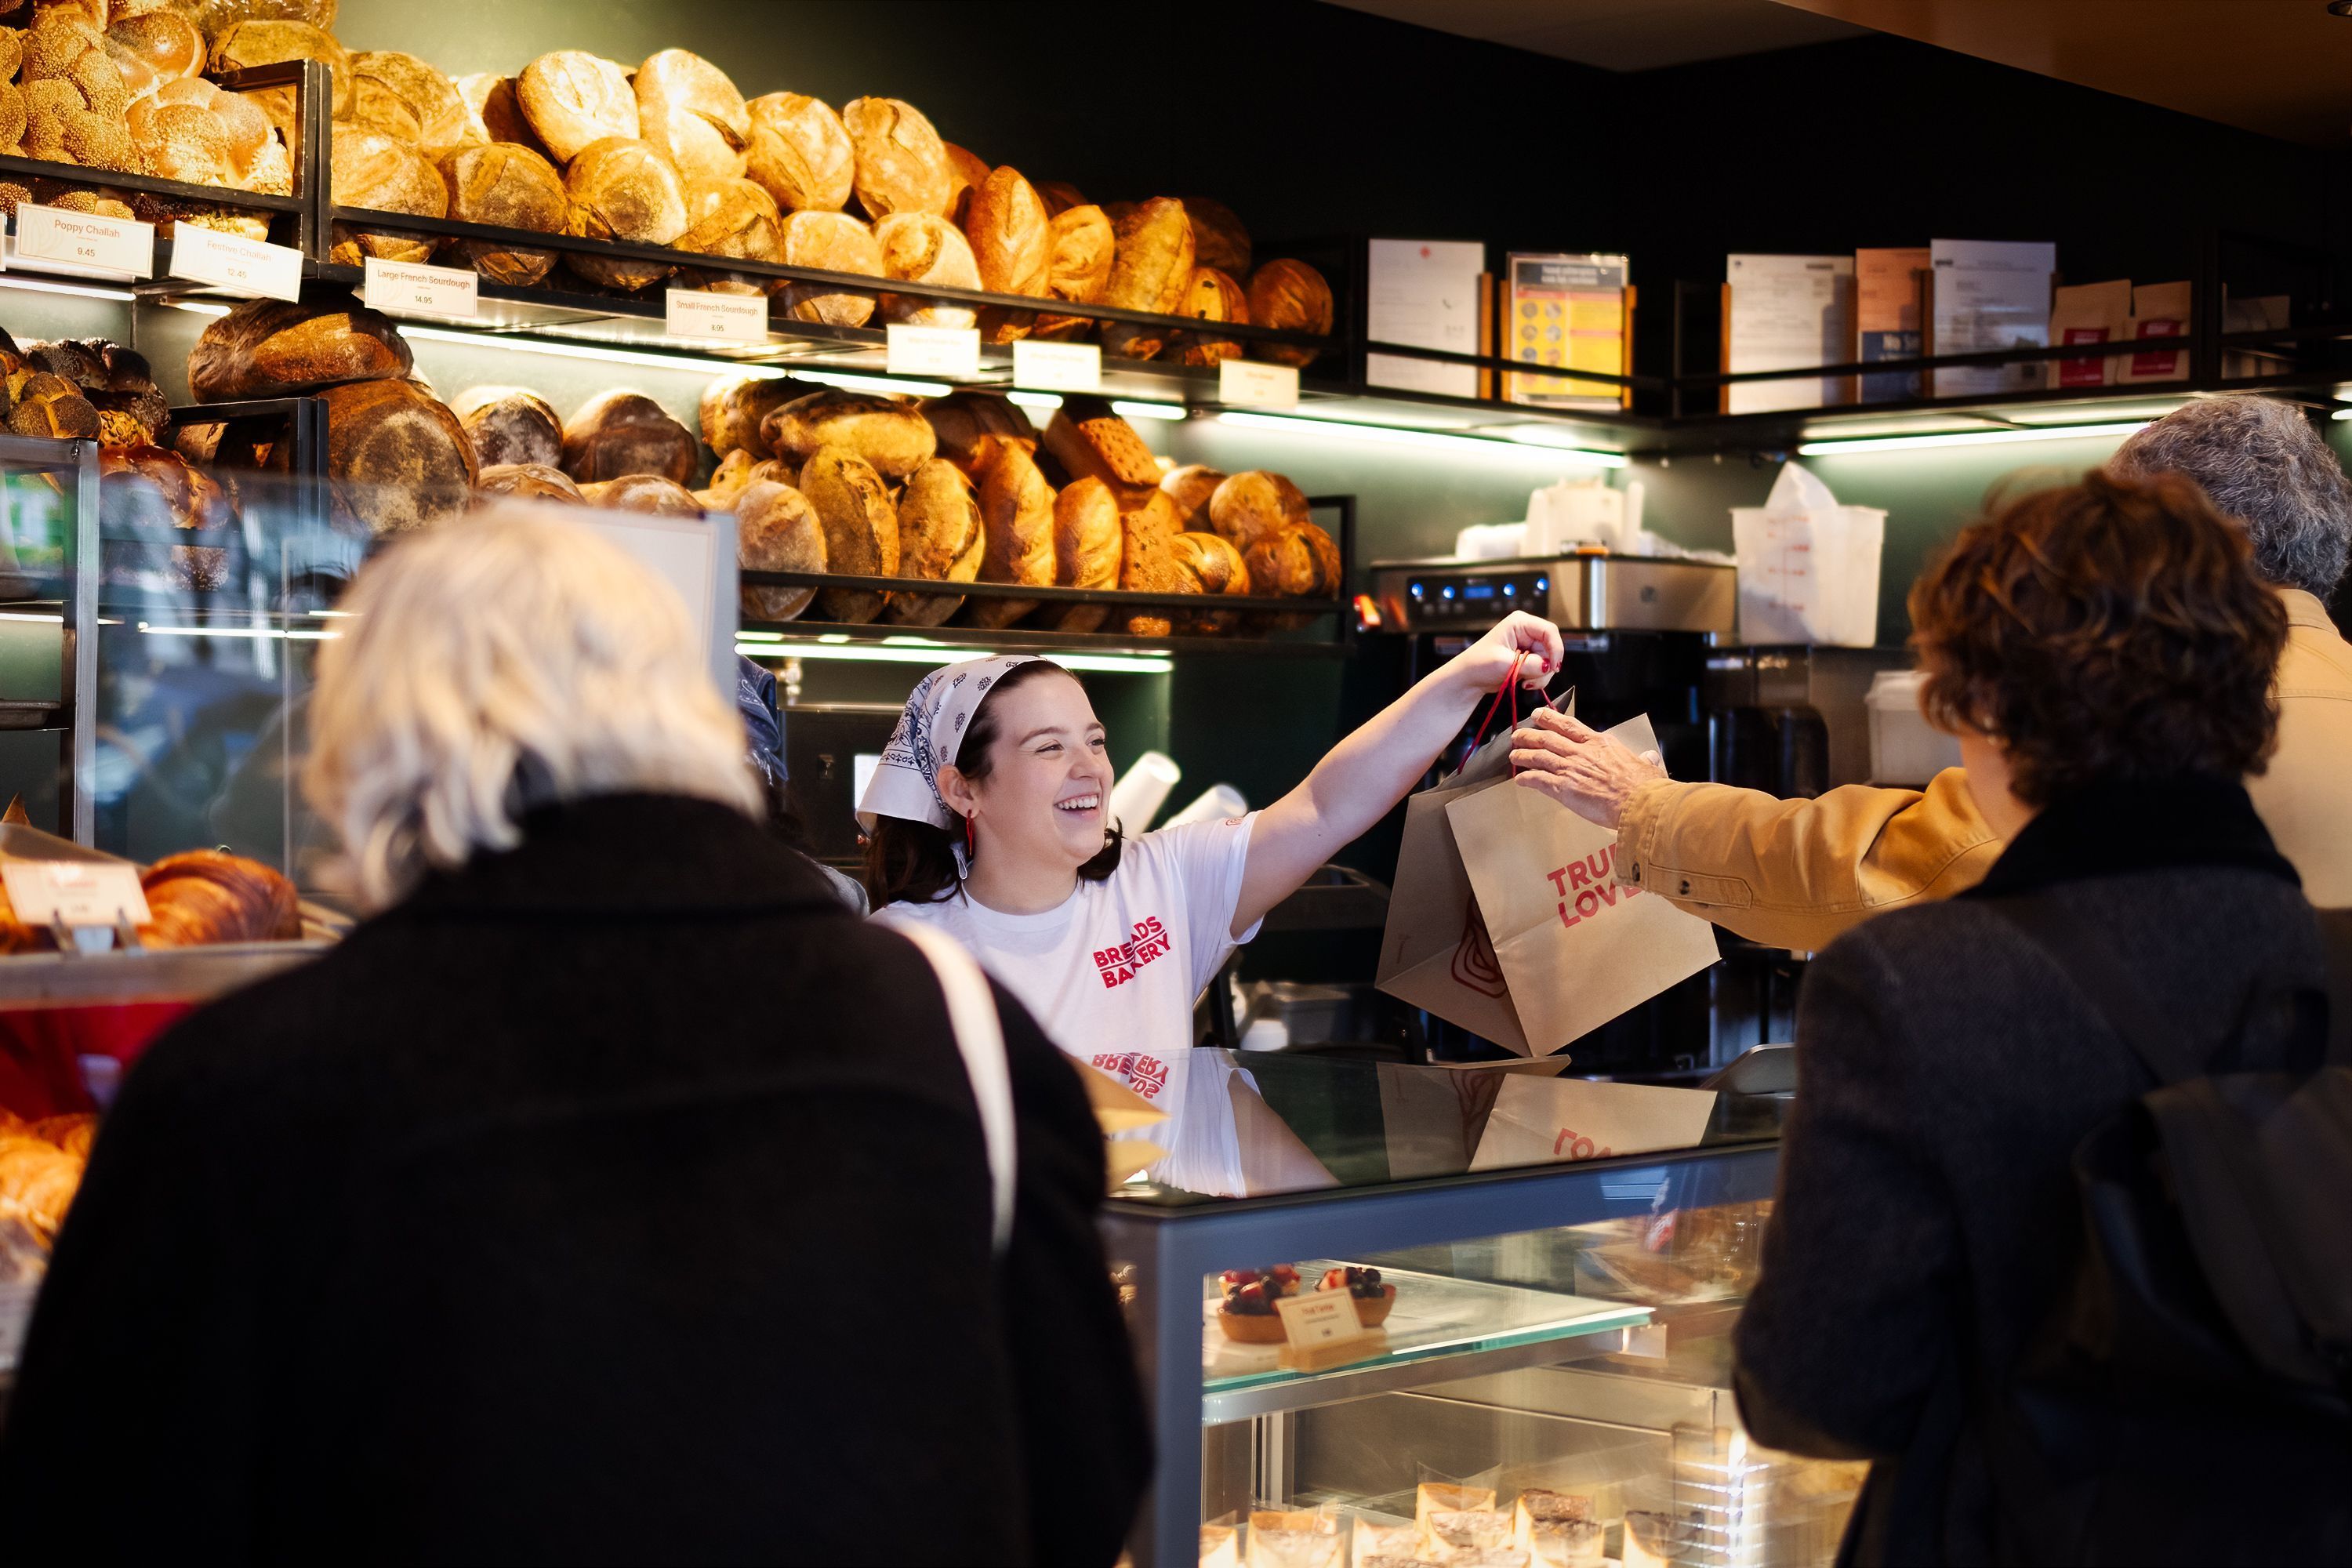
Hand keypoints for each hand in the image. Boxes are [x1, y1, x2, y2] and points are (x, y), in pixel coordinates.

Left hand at [1445, 611, 1562, 698]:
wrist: (1468, 679)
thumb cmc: (1478, 665)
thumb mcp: (1504, 663)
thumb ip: (1530, 664)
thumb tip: (1548, 667)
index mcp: (1520, 622)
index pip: (1549, 631)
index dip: (1556, 648)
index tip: (1553, 667)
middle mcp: (1526, 631)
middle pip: (1552, 647)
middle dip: (1546, 667)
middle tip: (1533, 680)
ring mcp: (1528, 645)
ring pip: (1549, 661)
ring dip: (1541, 675)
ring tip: (1524, 682)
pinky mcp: (1528, 659)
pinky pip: (1543, 669)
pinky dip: (1537, 678)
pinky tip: (1523, 681)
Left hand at [1509, 708, 1664, 828]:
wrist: (1638, 802)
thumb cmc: (1644, 786)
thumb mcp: (1646, 765)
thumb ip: (1643, 759)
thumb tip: (1649, 757)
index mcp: (1600, 743)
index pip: (1570, 725)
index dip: (1551, 718)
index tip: (1538, 714)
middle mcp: (1581, 752)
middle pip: (1547, 738)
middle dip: (1529, 735)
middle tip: (1517, 734)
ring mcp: (1570, 769)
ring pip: (1539, 756)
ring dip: (1523, 755)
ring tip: (1513, 755)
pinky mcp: (1563, 788)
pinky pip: (1538, 780)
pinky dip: (1526, 778)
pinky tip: (1519, 780)